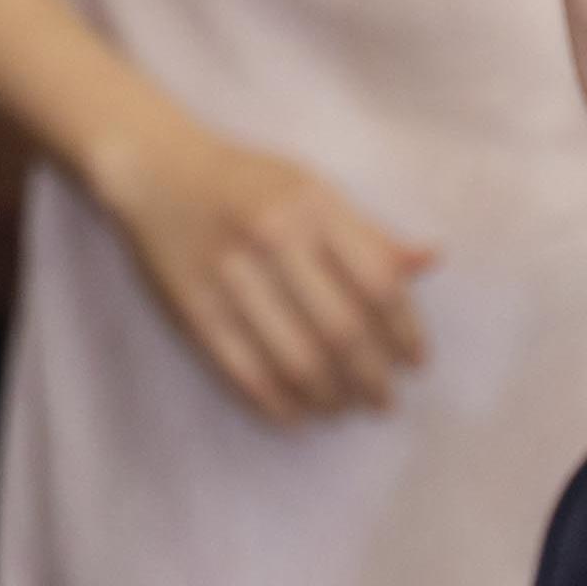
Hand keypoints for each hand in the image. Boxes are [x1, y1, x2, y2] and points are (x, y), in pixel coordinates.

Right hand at [89, 112, 434, 425]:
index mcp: (312, 207)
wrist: (156, 170)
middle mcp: (273, 239)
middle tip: (384, 402)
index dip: (405, 333)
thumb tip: (430, 261)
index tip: (414, 363)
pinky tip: (298, 415)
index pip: (378, 284)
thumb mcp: (311, 188)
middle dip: (372, 379)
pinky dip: (278, 403)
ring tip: (345, 410)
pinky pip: (246, 371)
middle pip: (343, 331)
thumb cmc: (248, 182)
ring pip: (297, 359)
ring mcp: (231, 276)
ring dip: (330, 397)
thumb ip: (368, 232)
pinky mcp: (195, 308)